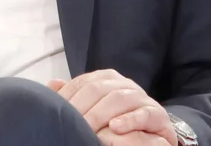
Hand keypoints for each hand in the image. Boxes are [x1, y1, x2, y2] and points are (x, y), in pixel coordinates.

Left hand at [48, 70, 177, 145]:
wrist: (149, 132)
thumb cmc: (116, 120)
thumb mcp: (92, 108)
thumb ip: (74, 96)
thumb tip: (53, 84)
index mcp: (106, 79)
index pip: (82, 83)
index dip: (68, 98)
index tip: (56, 113)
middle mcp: (124, 84)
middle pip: (98, 89)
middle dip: (82, 108)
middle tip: (70, 125)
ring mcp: (141, 97)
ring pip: (119, 99)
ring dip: (101, 114)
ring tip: (88, 129)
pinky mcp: (157, 114)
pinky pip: (144, 113)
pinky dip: (130, 120)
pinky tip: (116, 127)